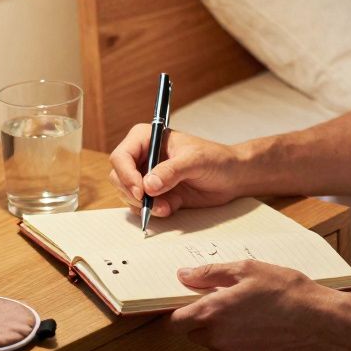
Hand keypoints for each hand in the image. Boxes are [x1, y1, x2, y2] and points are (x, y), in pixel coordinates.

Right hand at [107, 125, 244, 217]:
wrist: (232, 177)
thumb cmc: (216, 159)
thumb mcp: (195, 161)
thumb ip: (171, 171)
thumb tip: (148, 185)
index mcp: (147, 138)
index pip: (122, 156)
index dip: (126, 174)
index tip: (141, 191)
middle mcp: (143, 157)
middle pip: (118, 177)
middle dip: (131, 193)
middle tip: (149, 203)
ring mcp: (147, 177)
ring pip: (128, 194)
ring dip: (143, 205)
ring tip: (166, 207)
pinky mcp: (156, 194)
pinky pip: (142, 206)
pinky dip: (152, 211)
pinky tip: (170, 209)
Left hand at [167, 260, 342, 350]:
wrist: (321, 323)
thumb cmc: (288, 292)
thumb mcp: (248, 270)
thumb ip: (210, 274)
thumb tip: (184, 275)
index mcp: (213, 313)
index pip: (174, 322)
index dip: (177, 313)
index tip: (186, 305)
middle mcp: (218, 339)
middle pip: (193, 334)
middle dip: (204, 320)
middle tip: (228, 303)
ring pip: (215, 346)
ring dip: (223, 333)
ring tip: (251, 315)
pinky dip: (241, 346)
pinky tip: (261, 331)